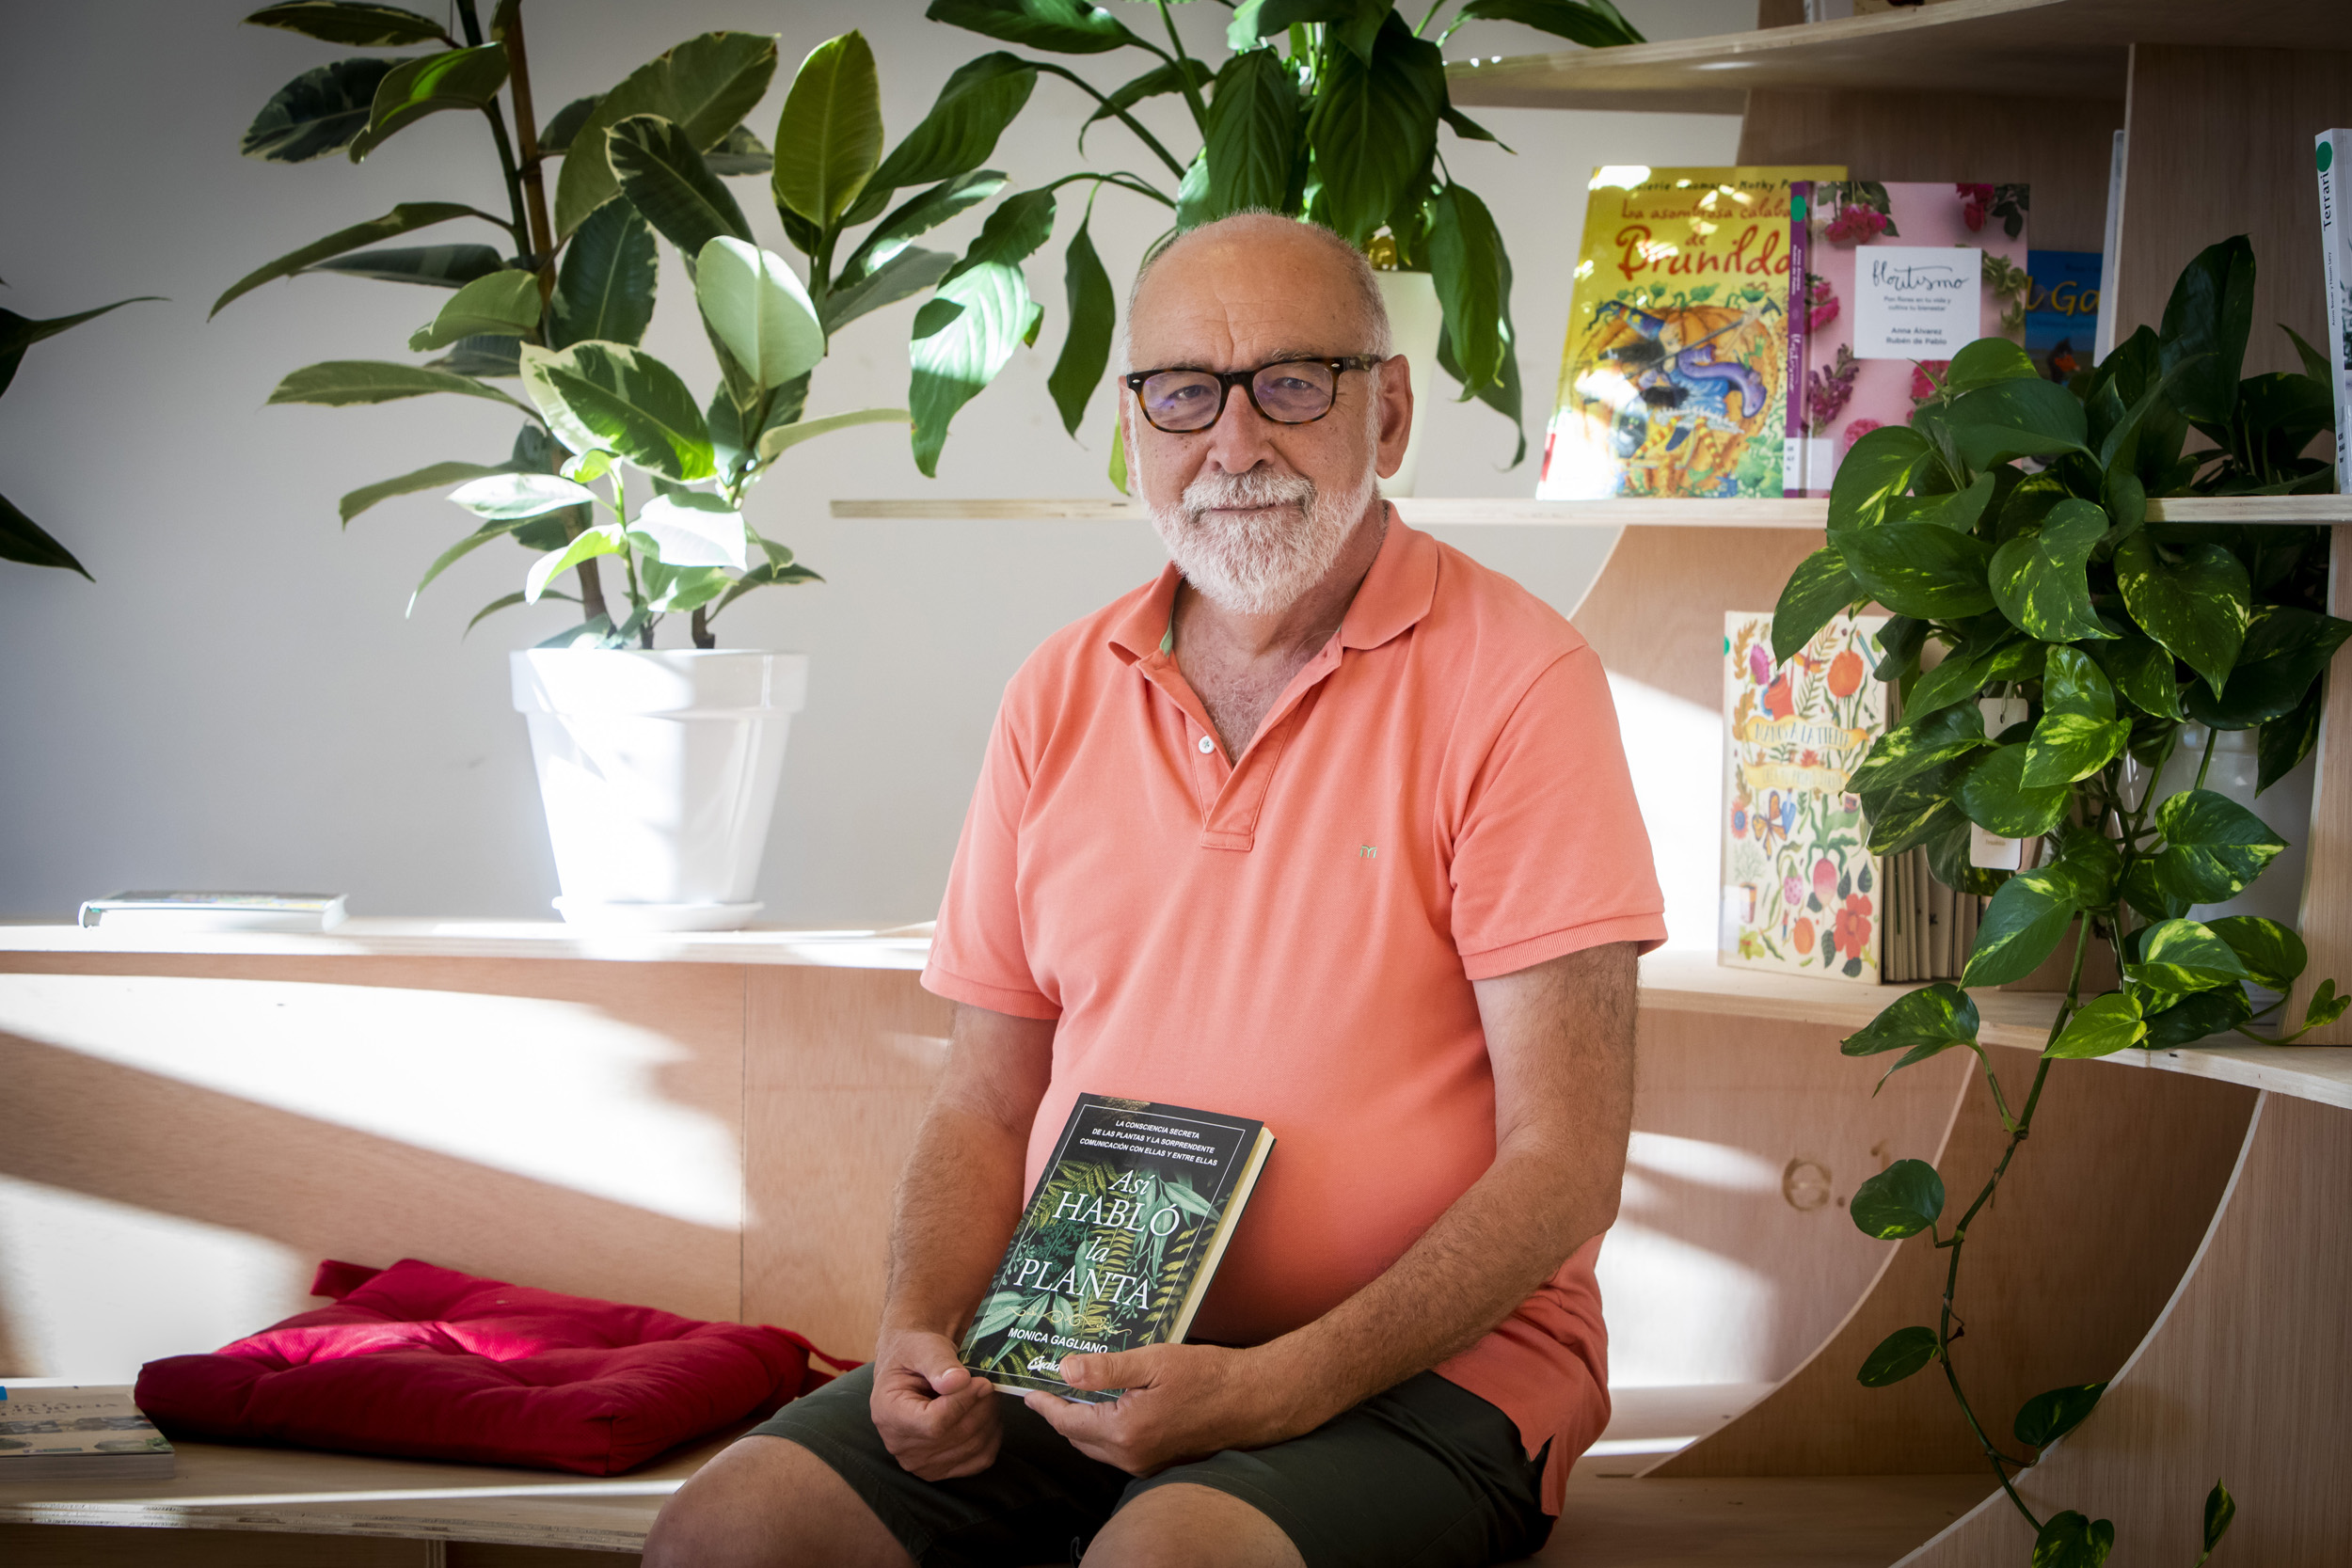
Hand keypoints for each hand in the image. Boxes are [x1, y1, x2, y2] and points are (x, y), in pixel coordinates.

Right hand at [870, 1329, 1000, 1480]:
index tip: (981, 1381)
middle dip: (980, 1406)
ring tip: (987, 1393)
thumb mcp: (922, 1347)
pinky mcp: (941, 1470)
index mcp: (888, 1414)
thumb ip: (939, 1363)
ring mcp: (920, 1463)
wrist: (914, 1368)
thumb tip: (958, 1381)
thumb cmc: (915, 1354)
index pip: (934, 1423)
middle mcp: (900, 1445)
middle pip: (955, 1436)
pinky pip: (980, 1459)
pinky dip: (992, 1435)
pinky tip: (987, 1412)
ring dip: (989, 1417)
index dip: (964, 1402)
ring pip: (972, 1448)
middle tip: (989, 1382)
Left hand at [1025, 1342, 1303, 1476]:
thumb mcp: (1153, 1361)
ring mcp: (1147, 1464)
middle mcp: (1132, 1456)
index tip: (1028, 1391)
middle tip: (1049, 1386)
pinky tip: (1112, 1405)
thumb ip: (1106, 1369)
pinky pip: (1120, 1450)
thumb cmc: (1207, 1376)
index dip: (1045, 1405)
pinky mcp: (1160, 1462)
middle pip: (1079, 1437)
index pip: (1068, 1422)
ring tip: (1076, 1392)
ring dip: (1083, 1423)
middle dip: (1062, 1414)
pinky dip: (1106, 1429)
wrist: (1252, 1400)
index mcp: (1125, 1431)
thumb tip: (1064, 1371)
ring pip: (1099, 1446)